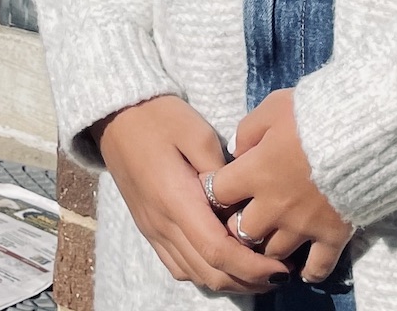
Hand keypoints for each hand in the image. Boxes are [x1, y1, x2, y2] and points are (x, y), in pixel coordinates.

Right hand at [94, 96, 287, 292]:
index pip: (217, 251)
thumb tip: (241, 201)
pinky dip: (205, 273)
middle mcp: (162, 225)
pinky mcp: (148, 228)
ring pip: (193, 274)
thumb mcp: (198, 133)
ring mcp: (153, 230)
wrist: (115, 116)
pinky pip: (178, 265)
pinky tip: (224, 263)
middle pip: (208, 272)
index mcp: (176, 201)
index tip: (281, 269)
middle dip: (247, 280)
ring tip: (258, 273)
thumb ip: (222, 171)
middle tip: (279, 275)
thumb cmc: (159, 118)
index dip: (251, 267)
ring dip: (228, 280)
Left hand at [211, 90, 353, 283]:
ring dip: (268, 248)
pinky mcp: (332, 235)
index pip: (216, 193)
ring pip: (272, 252)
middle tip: (244, 217)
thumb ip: (249, 130)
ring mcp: (303, 225)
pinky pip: (316, 267)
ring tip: (271, 240)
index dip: (214, 190)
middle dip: (237, 226)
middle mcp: (273, 206)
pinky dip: (308, 271)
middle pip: (240, 232)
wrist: (364, 129)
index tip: (221, 187)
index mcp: (255, 172)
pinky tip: (302, 268)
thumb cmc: (315, 113)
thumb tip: (237, 153)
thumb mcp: (274, 107)